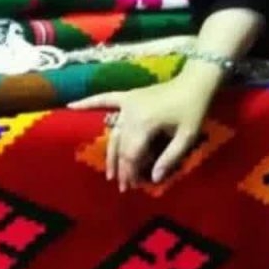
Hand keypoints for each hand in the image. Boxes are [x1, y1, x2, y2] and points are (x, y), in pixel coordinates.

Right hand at [68, 79, 210, 191]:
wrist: (196, 81)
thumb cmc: (194, 108)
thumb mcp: (187, 136)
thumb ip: (170, 158)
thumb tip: (153, 179)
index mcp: (144, 124)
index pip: (131, 155)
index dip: (130, 173)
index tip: (130, 187)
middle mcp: (131, 114)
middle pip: (121, 146)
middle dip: (121, 167)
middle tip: (122, 185)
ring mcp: (128, 103)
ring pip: (114, 133)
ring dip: (111, 152)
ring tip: (111, 172)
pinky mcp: (129, 95)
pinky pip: (106, 98)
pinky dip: (89, 102)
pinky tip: (71, 105)